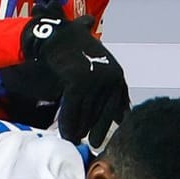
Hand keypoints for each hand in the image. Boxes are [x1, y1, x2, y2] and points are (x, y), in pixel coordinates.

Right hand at [17, 5, 127, 151]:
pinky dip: (68, 122)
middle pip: (101, 112)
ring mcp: (94, 80)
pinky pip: (72, 108)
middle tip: (92, 143)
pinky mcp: (77, 82)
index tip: (105, 136)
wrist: (57, 35)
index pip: (116, 105)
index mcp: (116, 74)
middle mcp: (109, 77)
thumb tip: (122, 114)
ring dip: (79, 129)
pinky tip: (65, 133)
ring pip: (86, 112)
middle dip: (95, 129)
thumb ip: (111, 86)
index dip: (108, 123)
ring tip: (75, 139)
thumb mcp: (100, 64)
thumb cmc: (77, 50)